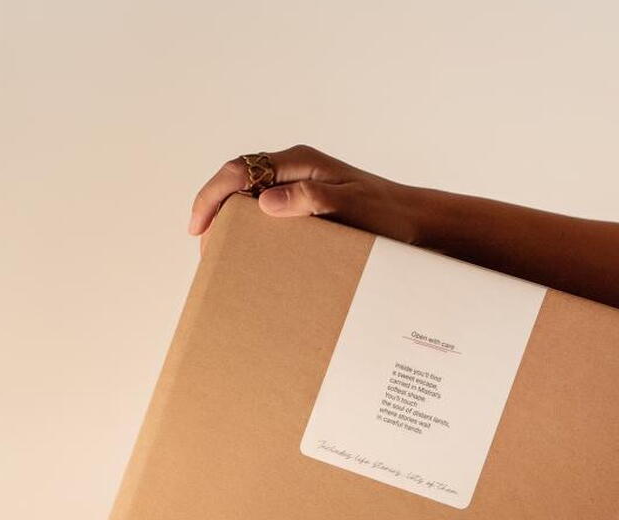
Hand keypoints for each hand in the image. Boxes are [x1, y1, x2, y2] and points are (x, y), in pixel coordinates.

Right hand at [187, 143, 421, 246]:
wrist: (419, 224)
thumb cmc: (389, 215)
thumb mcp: (352, 207)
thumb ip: (311, 200)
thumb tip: (266, 202)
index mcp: (300, 163)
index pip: (239, 170)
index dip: (211, 197)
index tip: (199, 229)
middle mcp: (297, 171)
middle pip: (239, 184)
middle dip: (216, 214)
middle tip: (207, 252)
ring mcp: (302, 188)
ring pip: (252, 201)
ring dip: (234, 225)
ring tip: (224, 258)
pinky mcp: (310, 207)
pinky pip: (271, 216)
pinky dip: (255, 233)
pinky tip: (253, 256)